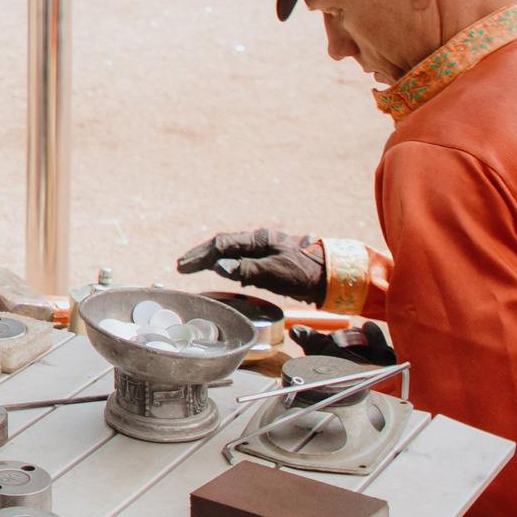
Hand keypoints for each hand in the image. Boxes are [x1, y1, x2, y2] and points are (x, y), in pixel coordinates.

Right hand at [176, 228, 325, 303]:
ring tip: (195, 268)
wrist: (334, 276)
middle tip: (182, 266)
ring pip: (231, 252)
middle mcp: (259, 242)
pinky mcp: (271, 262)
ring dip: (212, 260)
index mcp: (259, 239)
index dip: (200, 255)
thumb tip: (218, 267)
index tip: (183, 266)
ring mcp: (265, 251)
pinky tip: (221, 272)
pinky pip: (241, 260)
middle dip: (201, 255)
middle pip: (223, 246)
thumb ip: (246, 270)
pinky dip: (226, 265)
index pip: (221, 244)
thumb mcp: (275, 272)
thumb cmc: (306, 273)